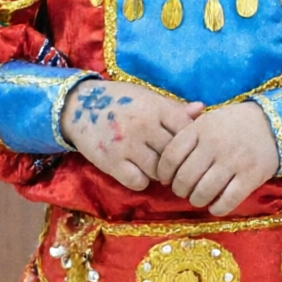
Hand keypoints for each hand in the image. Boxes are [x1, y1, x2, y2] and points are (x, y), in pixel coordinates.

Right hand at [59, 77, 196, 191]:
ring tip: (158, 169)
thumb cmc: (122, 102)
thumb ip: (174, 109)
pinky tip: (139, 173)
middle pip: (175, 155)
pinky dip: (141, 181)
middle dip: (177, 163)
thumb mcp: (148, 99)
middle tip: (175, 166)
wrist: (78, 106)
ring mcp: (127, 145)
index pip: (187, 132)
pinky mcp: (111, 162)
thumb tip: (202, 109)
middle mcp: (144, 126)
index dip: (192, 144)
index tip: (188, 149)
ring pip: (159, 171)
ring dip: (161, 174)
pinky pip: (138, 182)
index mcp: (156, 109)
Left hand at [155, 100, 279, 216]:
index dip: (164, 173)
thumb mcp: (209, 118)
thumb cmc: (236, 124)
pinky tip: (216, 206)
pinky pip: (228, 200)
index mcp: (200, 129)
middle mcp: (214, 145)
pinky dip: (218, 208)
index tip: (166, 179)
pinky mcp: (251, 176)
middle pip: (184, 178)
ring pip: (203, 192)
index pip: (170, 156)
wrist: (275, 124)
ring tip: (198, 199)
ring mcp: (233, 161)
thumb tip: (164, 160)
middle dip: (180, 190)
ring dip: (196, 200)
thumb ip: (186, 132)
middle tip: (183, 191)